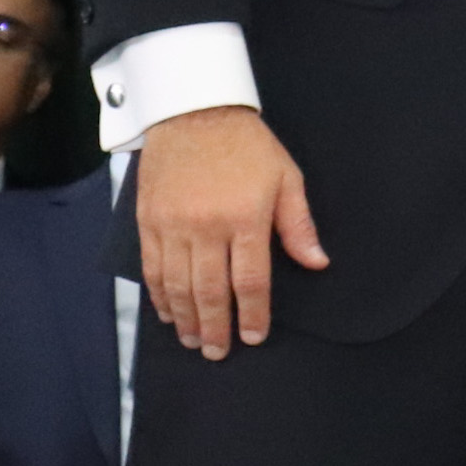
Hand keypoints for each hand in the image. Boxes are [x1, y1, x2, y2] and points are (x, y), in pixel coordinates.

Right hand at [135, 106, 327, 359]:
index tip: (254, 337)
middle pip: (209, 290)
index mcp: (245, 218)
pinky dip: (159, 295)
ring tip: (195, 341)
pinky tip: (169, 312)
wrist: (194, 112)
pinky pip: (152, 267)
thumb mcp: (287, 179)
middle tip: (219, 353)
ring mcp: (172, 225)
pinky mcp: (148, 220)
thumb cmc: (248, 146)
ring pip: (176, 284)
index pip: (249, 280)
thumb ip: (298, 226)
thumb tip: (318, 263)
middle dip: (216, 326)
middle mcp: (206, 227)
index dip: (252, 314)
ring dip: (186, 318)